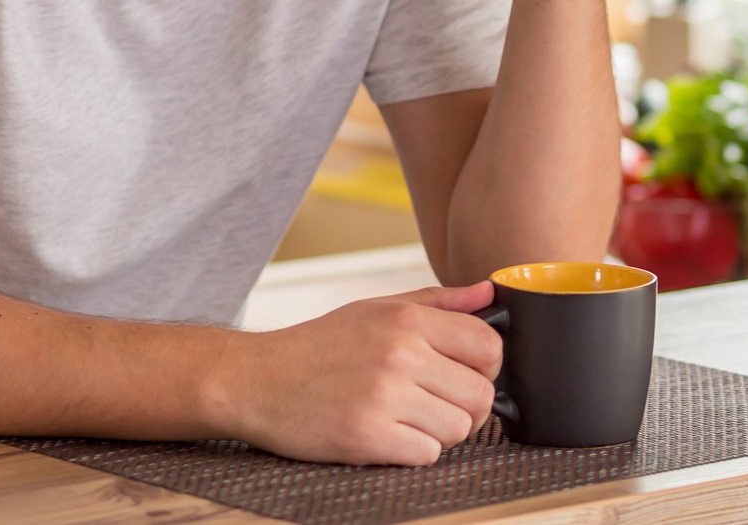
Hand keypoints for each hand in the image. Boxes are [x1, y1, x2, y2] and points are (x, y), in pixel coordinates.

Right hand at [222, 282, 502, 464]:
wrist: (257, 380)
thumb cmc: (320, 346)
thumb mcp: (377, 308)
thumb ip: (438, 301)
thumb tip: (490, 293)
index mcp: (406, 319)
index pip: (489, 345)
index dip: (486, 366)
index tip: (466, 374)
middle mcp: (400, 354)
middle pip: (480, 394)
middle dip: (466, 407)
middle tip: (437, 405)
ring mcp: (384, 396)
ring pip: (458, 429)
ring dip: (439, 432)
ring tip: (408, 419)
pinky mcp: (367, 436)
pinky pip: (426, 455)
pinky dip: (413, 451)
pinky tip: (388, 435)